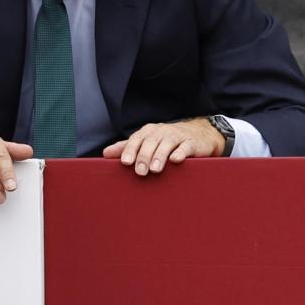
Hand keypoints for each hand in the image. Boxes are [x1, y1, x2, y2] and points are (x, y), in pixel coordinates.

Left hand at [102, 117, 226, 175]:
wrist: (199, 134)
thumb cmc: (167, 141)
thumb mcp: (147, 142)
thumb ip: (128, 147)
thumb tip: (106, 153)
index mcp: (149, 132)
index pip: (137, 139)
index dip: (131, 150)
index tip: (125, 162)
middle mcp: (162, 131)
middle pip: (151, 142)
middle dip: (144, 156)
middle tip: (140, 172)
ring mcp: (178, 136)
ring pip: (167, 144)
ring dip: (160, 156)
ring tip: (155, 170)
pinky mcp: (192, 143)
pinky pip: (185, 146)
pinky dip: (180, 152)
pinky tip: (175, 160)